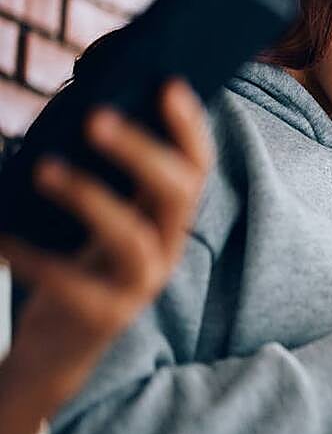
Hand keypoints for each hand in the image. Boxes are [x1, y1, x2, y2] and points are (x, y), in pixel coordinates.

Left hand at [1, 79, 212, 390]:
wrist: (57, 348)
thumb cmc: (70, 263)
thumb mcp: (91, 216)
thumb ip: (97, 171)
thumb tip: (80, 106)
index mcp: (165, 217)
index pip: (196, 166)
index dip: (190, 127)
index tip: (168, 84)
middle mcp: (166, 248)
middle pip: (176, 194)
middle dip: (141, 152)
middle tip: (95, 117)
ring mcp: (140, 285)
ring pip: (131, 236)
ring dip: (89, 196)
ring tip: (42, 167)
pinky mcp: (105, 317)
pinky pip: (71, 282)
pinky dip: (33, 256)